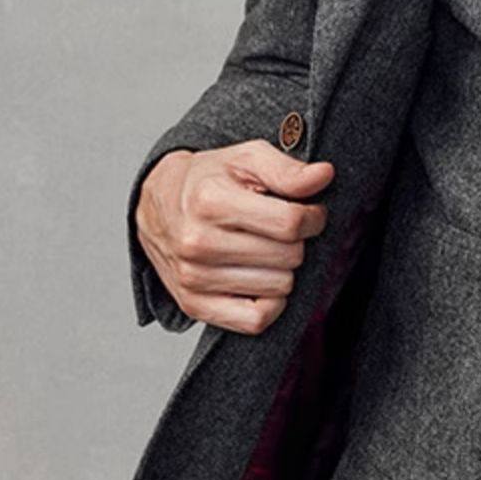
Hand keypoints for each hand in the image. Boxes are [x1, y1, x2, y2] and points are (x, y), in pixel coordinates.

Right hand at [136, 140, 335, 333]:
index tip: (310, 212)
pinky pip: (256, 320)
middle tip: (283, 230)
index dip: (313, 217)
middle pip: (288, 256)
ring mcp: (194, 277)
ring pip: (279, 288)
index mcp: (211, 201)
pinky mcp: (194, 305)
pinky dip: (271, 303)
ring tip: (267, 249)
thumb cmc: (207, 180)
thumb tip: (324, 176)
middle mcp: (198, 242)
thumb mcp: (246, 158)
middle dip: (297, 242)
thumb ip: (287, 169)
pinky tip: (263, 279)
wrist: (156, 206)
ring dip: (283, 269)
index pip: (290, 223)